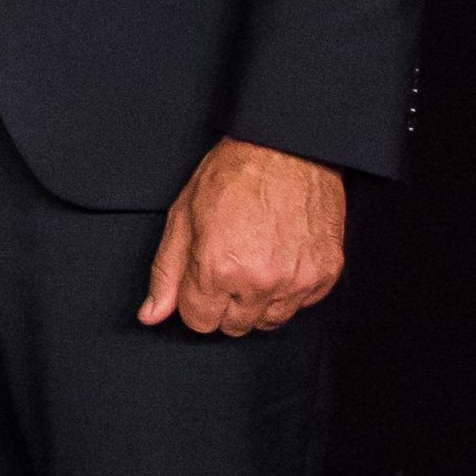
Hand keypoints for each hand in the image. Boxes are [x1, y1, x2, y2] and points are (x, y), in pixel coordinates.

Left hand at [139, 138, 346, 335]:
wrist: (287, 149)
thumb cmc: (233, 175)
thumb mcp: (183, 217)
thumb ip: (166, 273)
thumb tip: (151, 315)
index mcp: (217, 269)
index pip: (199, 322)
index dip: (195, 301)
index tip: (200, 280)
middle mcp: (259, 282)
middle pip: (234, 326)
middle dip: (225, 302)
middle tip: (228, 265)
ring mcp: (296, 281)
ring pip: (269, 321)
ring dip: (258, 301)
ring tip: (254, 260)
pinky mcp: (325, 276)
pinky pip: (301, 305)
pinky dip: (288, 289)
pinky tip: (280, 257)